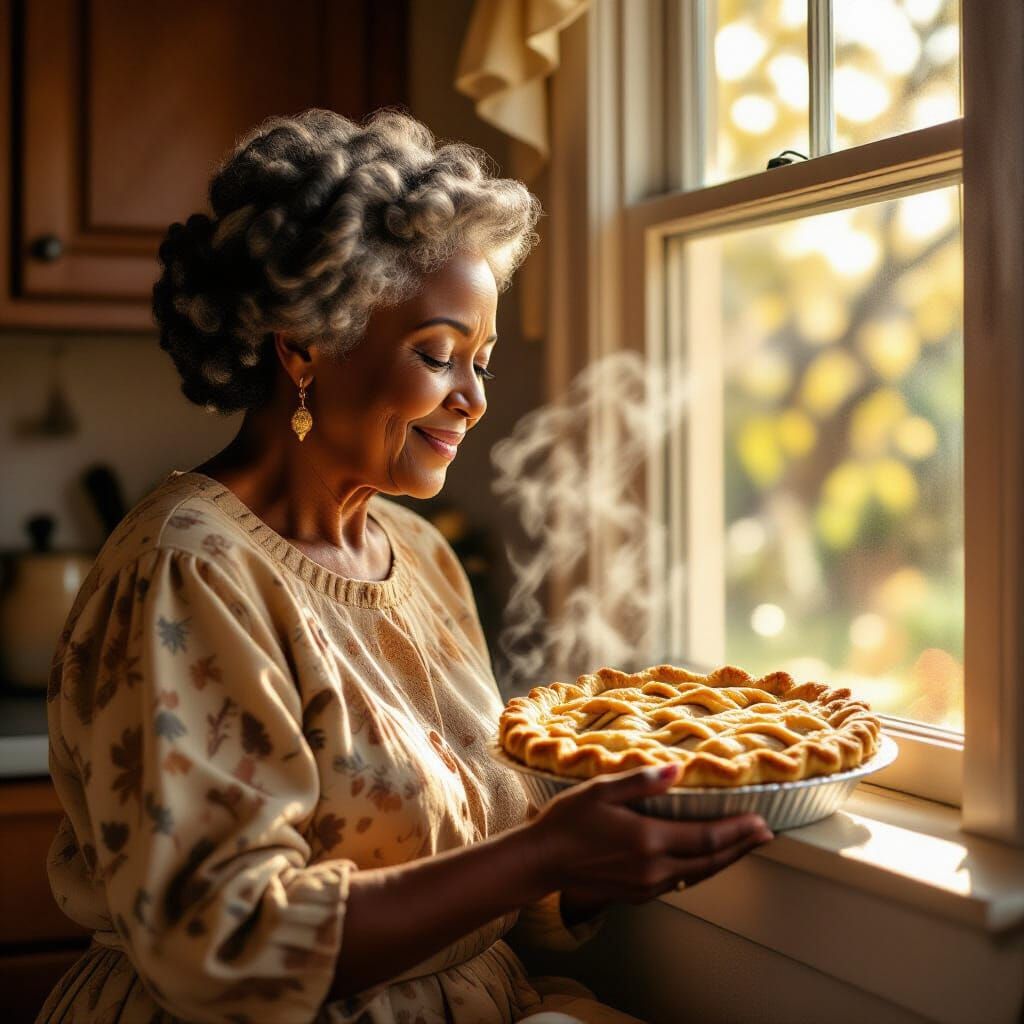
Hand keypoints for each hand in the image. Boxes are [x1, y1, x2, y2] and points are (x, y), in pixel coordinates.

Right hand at [532, 763, 773, 910]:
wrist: (541, 862)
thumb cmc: (567, 821)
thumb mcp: (601, 790)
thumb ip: (641, 781)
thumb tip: (677, 770)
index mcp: (648, 840)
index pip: (707, 838)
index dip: (738, 831)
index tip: (761, 820)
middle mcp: (654, 869)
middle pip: (711, 861)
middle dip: (742, 847)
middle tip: (766, 835)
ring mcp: (647, 885)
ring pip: (699, 875)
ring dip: (725, 860)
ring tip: (745, 846)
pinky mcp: (639, 894)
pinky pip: (681, 883)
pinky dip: (701, 870)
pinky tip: (705, 861)